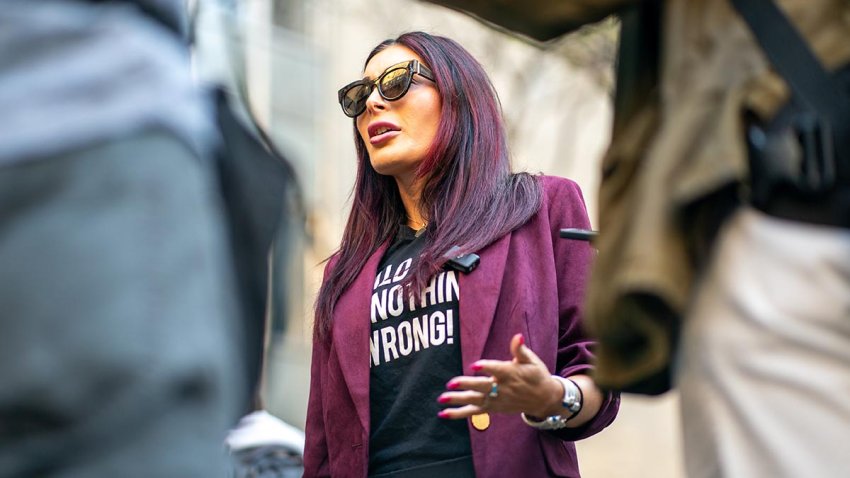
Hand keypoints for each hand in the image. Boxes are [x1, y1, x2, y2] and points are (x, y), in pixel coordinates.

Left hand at [437, 333, 562, 418]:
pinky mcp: (492, 408)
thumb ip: (520, 350)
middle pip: (482, 387)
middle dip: (466, 385)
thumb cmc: (536, 375)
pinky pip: (473, 412)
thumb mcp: (531, 361)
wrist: (544, 399)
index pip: (497, 370)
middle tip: (451, 384)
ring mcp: (496, 400)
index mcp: (511, 374)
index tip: (475, 365)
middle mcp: (502, 389)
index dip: (486, 367)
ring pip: (475, 400)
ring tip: (442, 398)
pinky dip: (458, 414)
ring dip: (458, 400)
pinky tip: (443, 413)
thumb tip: (518, 336)